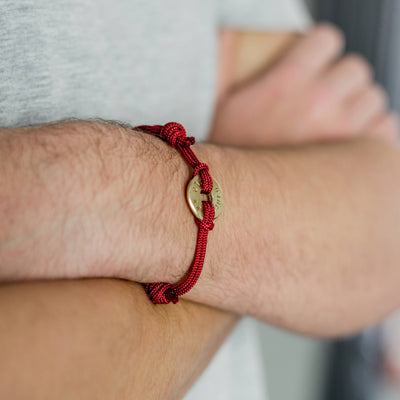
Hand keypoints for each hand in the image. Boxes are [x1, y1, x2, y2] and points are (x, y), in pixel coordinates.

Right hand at [210, 24, 398, 145]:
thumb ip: (222, 58)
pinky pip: (385, 130)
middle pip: (356, 69)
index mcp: (285, 82)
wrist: (237, 197)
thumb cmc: (228, 149)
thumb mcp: (217, 101)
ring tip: (334, 123)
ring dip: (358, 106)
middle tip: (322, 100)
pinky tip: (349, 142)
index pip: (328, 38)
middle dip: (341, 81)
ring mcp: (339, 132)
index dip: (320, 50)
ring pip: (373, 98)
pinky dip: (373, 132)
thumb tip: (224, 26)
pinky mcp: (354, 160)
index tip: (312, 64)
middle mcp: (318, 103)